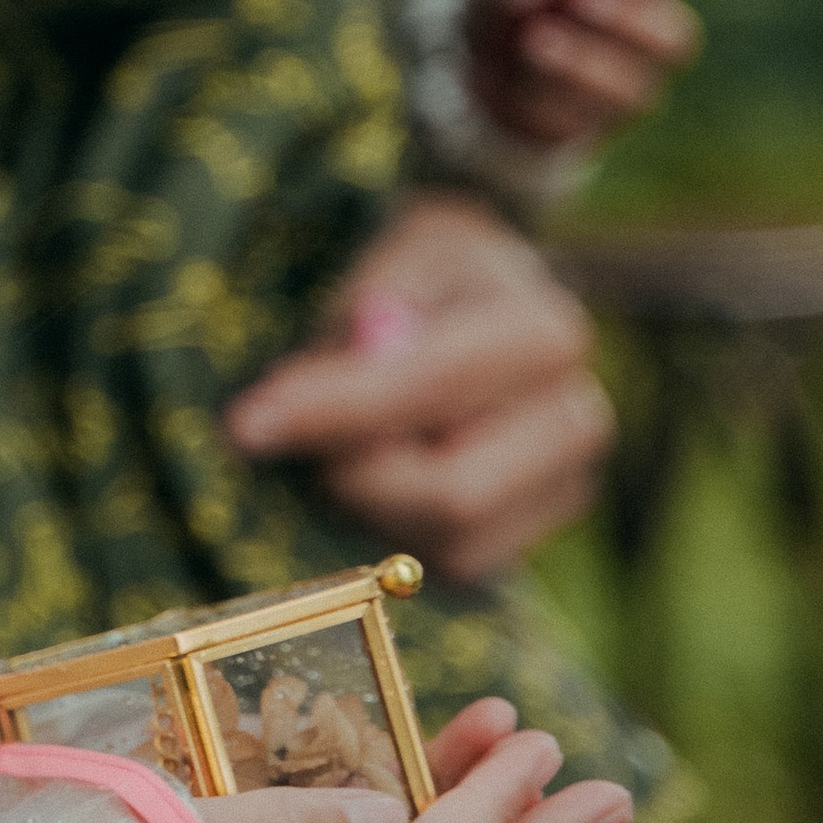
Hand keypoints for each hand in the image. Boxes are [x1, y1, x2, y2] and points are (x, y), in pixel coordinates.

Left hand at [224, 193, 612, 581]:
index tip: (246, 422)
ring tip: (336, 447)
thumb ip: (366, 307)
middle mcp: (576, 416)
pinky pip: (453, 565)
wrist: (472, 299)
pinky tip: (371, 475)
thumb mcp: (385, 258)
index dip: (334, 409)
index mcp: (544, 333)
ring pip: (451, 543)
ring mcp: (567, 484)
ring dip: (369, 504)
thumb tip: (361, 352)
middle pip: (454, 494)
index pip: (432, 387)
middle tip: (287, 439)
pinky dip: (394, 530)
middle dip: (355, 477)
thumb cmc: (415, 275)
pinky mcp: (536, 533)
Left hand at [465, 0, 699, 151]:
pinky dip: (539, 95)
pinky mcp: (580, 127)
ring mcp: (621, 91)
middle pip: (673, 35)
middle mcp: (646, 42)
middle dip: (628, 13)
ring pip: (632, 91)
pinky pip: (573, 121)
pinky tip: (515, 74)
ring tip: (534, 38)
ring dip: (584, 63)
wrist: (477, 59)